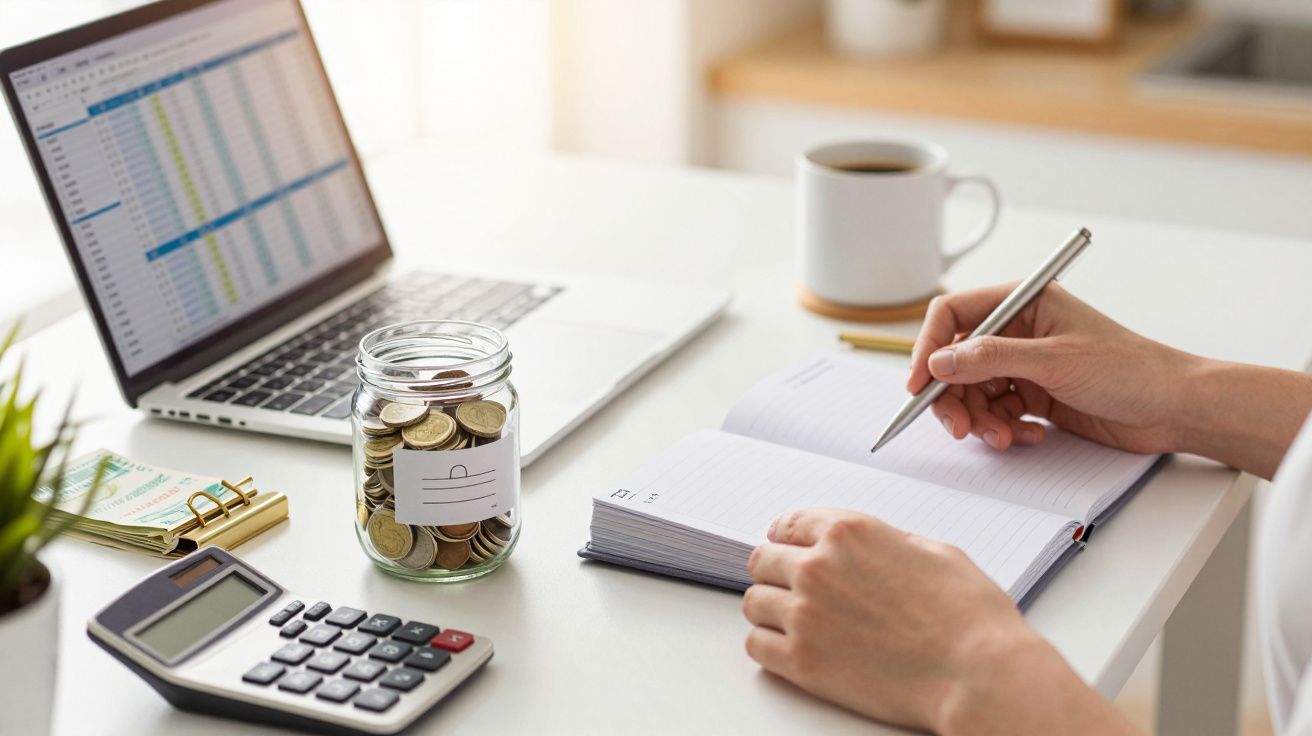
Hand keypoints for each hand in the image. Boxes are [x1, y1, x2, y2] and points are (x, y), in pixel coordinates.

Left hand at [743, 508, 1136, 733]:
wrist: (976, 673)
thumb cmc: (968, 615)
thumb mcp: (932, 551)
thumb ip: (883, 542)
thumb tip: (866, 550)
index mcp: (848, 532)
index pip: (789, 524)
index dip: (786, 537)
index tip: (784, 545)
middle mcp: (818, 567)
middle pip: (763, 561)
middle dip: (776, 571)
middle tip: (788, 586)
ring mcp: (805, 614)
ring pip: (755, 602)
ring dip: (771, 608)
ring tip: (791, 620)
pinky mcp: (802, 661)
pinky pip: (756, 645)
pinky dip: (769, 645)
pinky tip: (789, 647)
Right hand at [908, 282, 1192, 453]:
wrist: (1174, 408)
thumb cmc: (1130, 369)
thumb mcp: (1054, 361)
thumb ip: (991, 359)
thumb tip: (939, 362)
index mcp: (1023, 302)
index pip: (953, 315)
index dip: (929, 347)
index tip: (919, 384)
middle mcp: (1018, 330)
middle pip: (956, 361)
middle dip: (954, 397)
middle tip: (959, 428)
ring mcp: (1025, 365)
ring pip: (974, 393)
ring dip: (981, 420)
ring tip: (1004, 439)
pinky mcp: (1035, 396)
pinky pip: (997, 413)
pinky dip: (1004, 430)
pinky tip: (1030, 437)